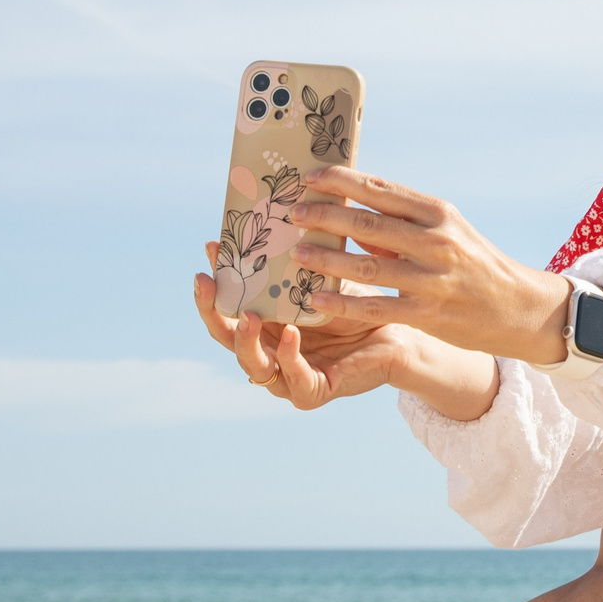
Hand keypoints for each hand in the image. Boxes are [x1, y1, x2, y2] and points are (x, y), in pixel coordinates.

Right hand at [194, 244, 422, 408]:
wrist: (396, 333)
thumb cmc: (356, 305)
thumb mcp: (319, 278)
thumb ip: (294, 259)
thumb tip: (278, 210)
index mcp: (264, 325)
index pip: (227, 306)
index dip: (215, 278)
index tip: (211, 247)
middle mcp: (268, 351)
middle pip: (226, 337)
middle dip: (211, 310)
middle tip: (205, 281)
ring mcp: (287, 375)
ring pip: (253, 364)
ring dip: (246, 340)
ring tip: (249, 316)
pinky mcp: (313, 391)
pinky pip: (295, 379)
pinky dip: (290, 357)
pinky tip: (291, 333)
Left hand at [283, 168, 571, 362]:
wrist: (519, 307)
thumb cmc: (476, 264)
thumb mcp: (448, 233)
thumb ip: (402, 225)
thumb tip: (351, 216)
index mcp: (438, 213)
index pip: (381, 190)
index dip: (341, 181)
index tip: (309, 177)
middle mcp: (436, 241)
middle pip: (368, 222)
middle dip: (325, 214)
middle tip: (292, 211)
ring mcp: (432, 278)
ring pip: (368, 265)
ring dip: (328, 257)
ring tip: (297, 252)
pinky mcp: (428, 313)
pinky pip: (376, 307)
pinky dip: (343, 302)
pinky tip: (315, 300)